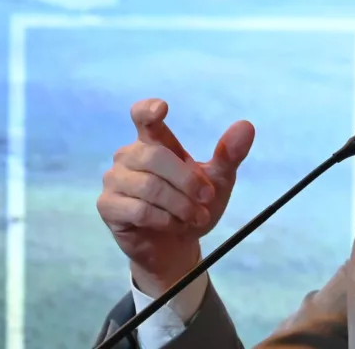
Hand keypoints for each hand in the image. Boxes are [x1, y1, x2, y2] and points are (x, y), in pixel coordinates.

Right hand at [96, 98, 254, 295]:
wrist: (176, 246)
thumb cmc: (193, 205)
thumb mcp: (218, 181)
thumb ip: (229, 155)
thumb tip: (246, 126)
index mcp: (154, 142)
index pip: (143, 116)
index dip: (148, 110)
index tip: (162, 109)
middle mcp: (130, 156)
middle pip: (156, 157)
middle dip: (188, 180)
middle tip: (206, 198)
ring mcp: (115, 179)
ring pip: (149, 186)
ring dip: (180, 205)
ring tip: (195, 216)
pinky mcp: (108, 205)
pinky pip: (139, 210)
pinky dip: (164, 220)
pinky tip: (173, 225)